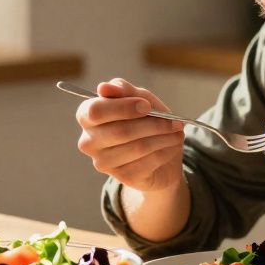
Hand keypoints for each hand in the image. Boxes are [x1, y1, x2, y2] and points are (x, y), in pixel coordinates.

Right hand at [75, 78, 185, 192]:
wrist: (157, 152)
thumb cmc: (144, 119)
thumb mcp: (139, 98)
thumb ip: (124, 90)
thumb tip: (104, 87)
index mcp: (87, 115)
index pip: (96, 111)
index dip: (123, 107)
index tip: (147, 106)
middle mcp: (89, 141)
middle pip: (120, 131)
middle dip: (153, 124)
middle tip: (175, 122)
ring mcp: (102, 162)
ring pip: (137, 148)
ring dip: (163, 138)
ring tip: (177, 132)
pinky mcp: (120, 177)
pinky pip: (146, 163)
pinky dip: (164, 152)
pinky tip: (171, 146)